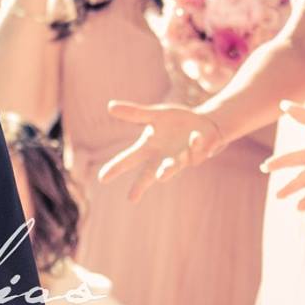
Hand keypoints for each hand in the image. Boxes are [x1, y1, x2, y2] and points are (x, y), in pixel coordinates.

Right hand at [95, 100, 223, 202]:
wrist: (203, 125)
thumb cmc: (175, 123)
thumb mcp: (154, 115)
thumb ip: (135, 113)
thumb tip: (109, 106)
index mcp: (149, 148)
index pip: (129, 159)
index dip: (116, 168)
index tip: (102, 179)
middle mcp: (163, 157)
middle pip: (149, 174)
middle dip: (141, 185)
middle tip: (131, 198)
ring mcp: (181, 157)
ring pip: (174, 166)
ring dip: (168, 170)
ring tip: (161, 176)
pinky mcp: (198, 152)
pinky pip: (196, 148)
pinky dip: (195, 144)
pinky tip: (194, 136)